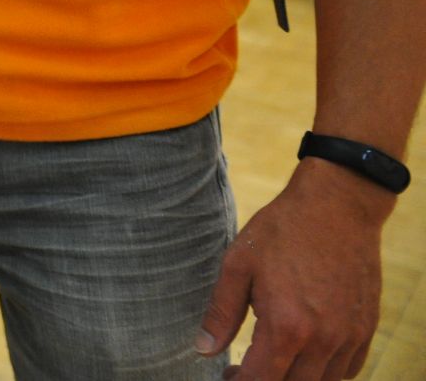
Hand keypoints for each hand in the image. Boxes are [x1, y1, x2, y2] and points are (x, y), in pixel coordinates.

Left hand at [198, 161, 388, 379]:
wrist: (336, 207)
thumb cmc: (281, 231)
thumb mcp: (238, 265)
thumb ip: (221, 312)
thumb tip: (203, 349)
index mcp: (286, 326)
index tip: (227, 375)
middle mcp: (322, 340)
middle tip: (244, 369)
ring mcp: (349, 336)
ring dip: (295, 379)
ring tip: (273, 361)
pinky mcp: (366, 328)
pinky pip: (348, 370)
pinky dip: (326, 373)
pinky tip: (305, 355)